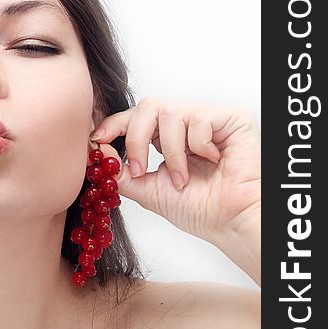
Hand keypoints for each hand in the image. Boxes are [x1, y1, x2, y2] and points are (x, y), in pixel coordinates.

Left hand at [89, 97, 260, 243]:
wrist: (231, 222)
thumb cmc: (199, 208)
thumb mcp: (148, 190)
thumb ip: (121, 172)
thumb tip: (97, 150)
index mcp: (166, 137)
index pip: (135, 117)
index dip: (114, 124)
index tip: (97, 139)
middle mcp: (185, 123)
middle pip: (147, 106)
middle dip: (136, 138)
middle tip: (139, 169)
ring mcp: (207, 118)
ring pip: (169, 113)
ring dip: (171, 153)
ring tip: (183, 178)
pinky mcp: (230, 117)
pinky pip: (197, 120)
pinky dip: (197, 146)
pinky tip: (212, 161)